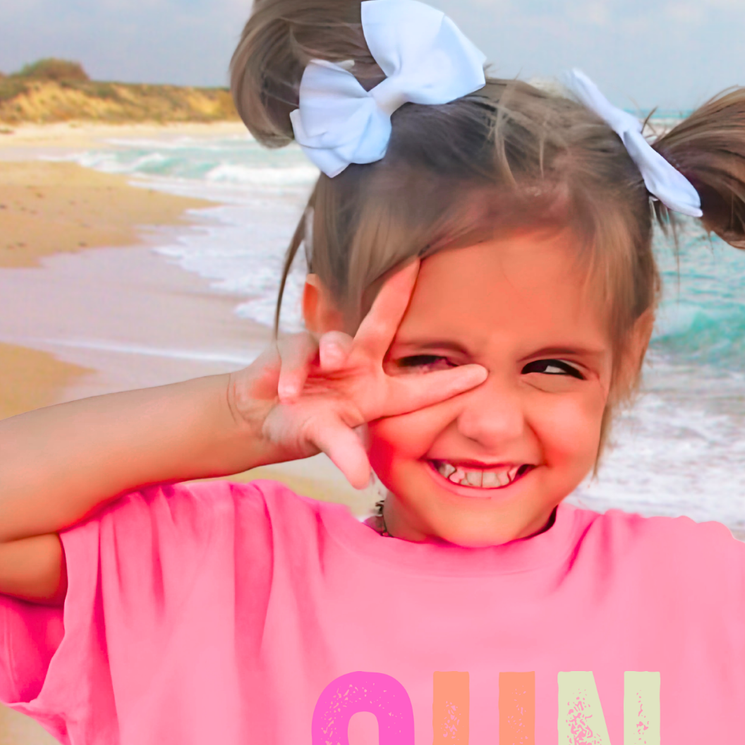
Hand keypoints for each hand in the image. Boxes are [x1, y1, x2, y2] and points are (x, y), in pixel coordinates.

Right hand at [226, 261, 486, 488]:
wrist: (262, 418)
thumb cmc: (306, 427)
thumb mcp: (329, 441)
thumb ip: (345, 454)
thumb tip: (359, 480)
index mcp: (379, 392)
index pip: (419, 387)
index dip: (449, 381)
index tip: (482, 374)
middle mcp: (358, 365)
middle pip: (381, 324)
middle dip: (396, 292)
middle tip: (411, 265)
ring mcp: (326, 353)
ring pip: (338, 342)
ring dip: (336, 349)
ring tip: (332, 363)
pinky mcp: (294, 348)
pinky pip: (298, 354)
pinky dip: (293, 375)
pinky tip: (288, 393)